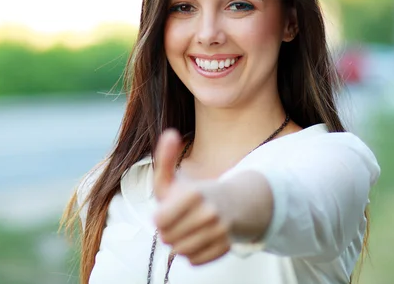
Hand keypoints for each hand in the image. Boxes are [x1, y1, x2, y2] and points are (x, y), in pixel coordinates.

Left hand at [153, 129, 231, 265]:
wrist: (234, 204)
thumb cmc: (195, 193)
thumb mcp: (176, 177)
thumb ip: (165, 158)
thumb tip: (170, 133)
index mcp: (195, 194)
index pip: (159, 221)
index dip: (160, 217)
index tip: (168, 210)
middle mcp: (210, 213)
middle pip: (168, 238)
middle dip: (169, 231)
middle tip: (178, 221)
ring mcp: (220, 232)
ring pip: (181, 252)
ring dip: (179, 244)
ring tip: (187, 230)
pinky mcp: (225, 247)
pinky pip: (195, 261)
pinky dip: (193, 254)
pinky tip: (198, 240)